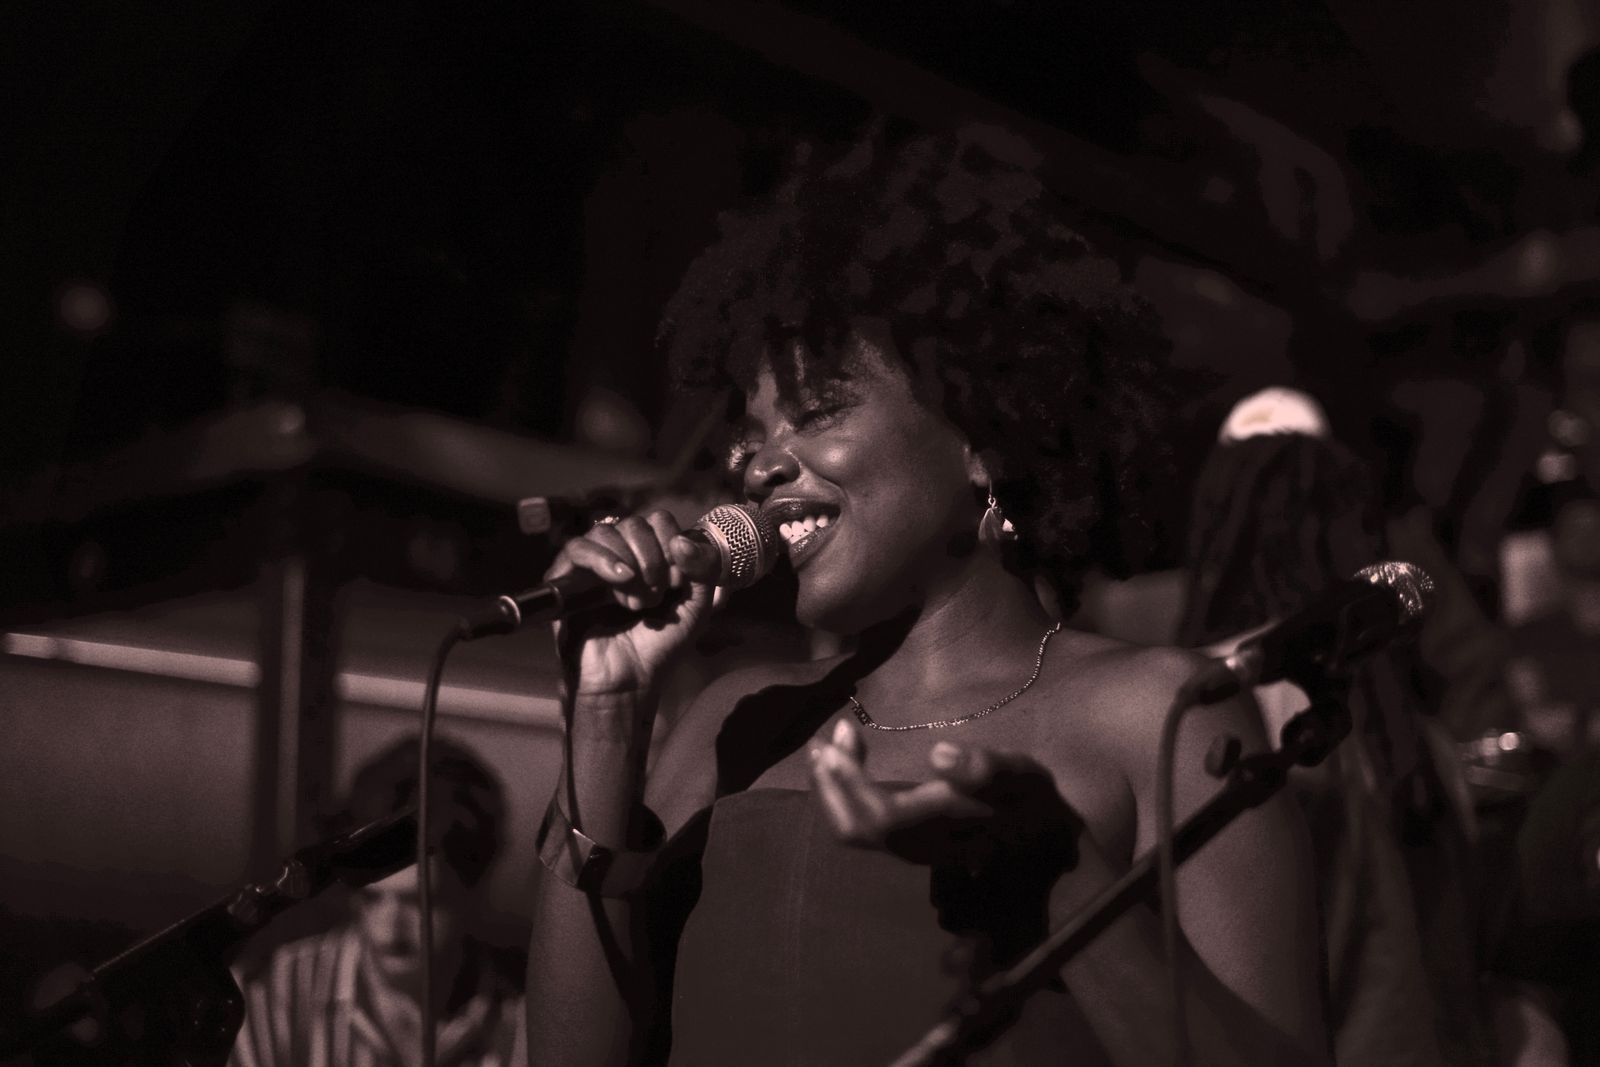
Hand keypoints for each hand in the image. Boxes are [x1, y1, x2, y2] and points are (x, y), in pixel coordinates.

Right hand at [544, 509, 722, 696]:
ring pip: (606, 531)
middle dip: (653, 557)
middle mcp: (620, 556)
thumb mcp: (697, 605)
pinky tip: (620, 580)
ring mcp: (591, 566)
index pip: (659, 522)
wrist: (628, 680)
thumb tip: (682, 540)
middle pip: (635, 524)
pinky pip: (578, 548)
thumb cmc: (660, 645)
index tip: (677, 580)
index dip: (672, 542)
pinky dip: (603, 560)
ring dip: (630, 563)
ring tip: (637, 602)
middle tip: (657, 595)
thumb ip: (703, 568)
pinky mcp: (565, 578)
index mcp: (650, 557)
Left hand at [811, 719, 1086, 967]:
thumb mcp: (1024, 778)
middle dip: (831, 786)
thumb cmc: (1037, 802)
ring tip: (825, 751)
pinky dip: (847, 796)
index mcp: (944, 828)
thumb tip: (940, 755)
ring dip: (833, 791)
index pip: (880, 817)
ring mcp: (915, 852)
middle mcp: (922, 848)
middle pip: (856, 830)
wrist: (1053, 845)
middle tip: (821, 742)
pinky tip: (848, 765)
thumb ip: (986, 767)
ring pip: (856, 833)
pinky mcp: (913, 846)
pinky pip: (866, 829)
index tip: (839, 735)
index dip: (852, 781)